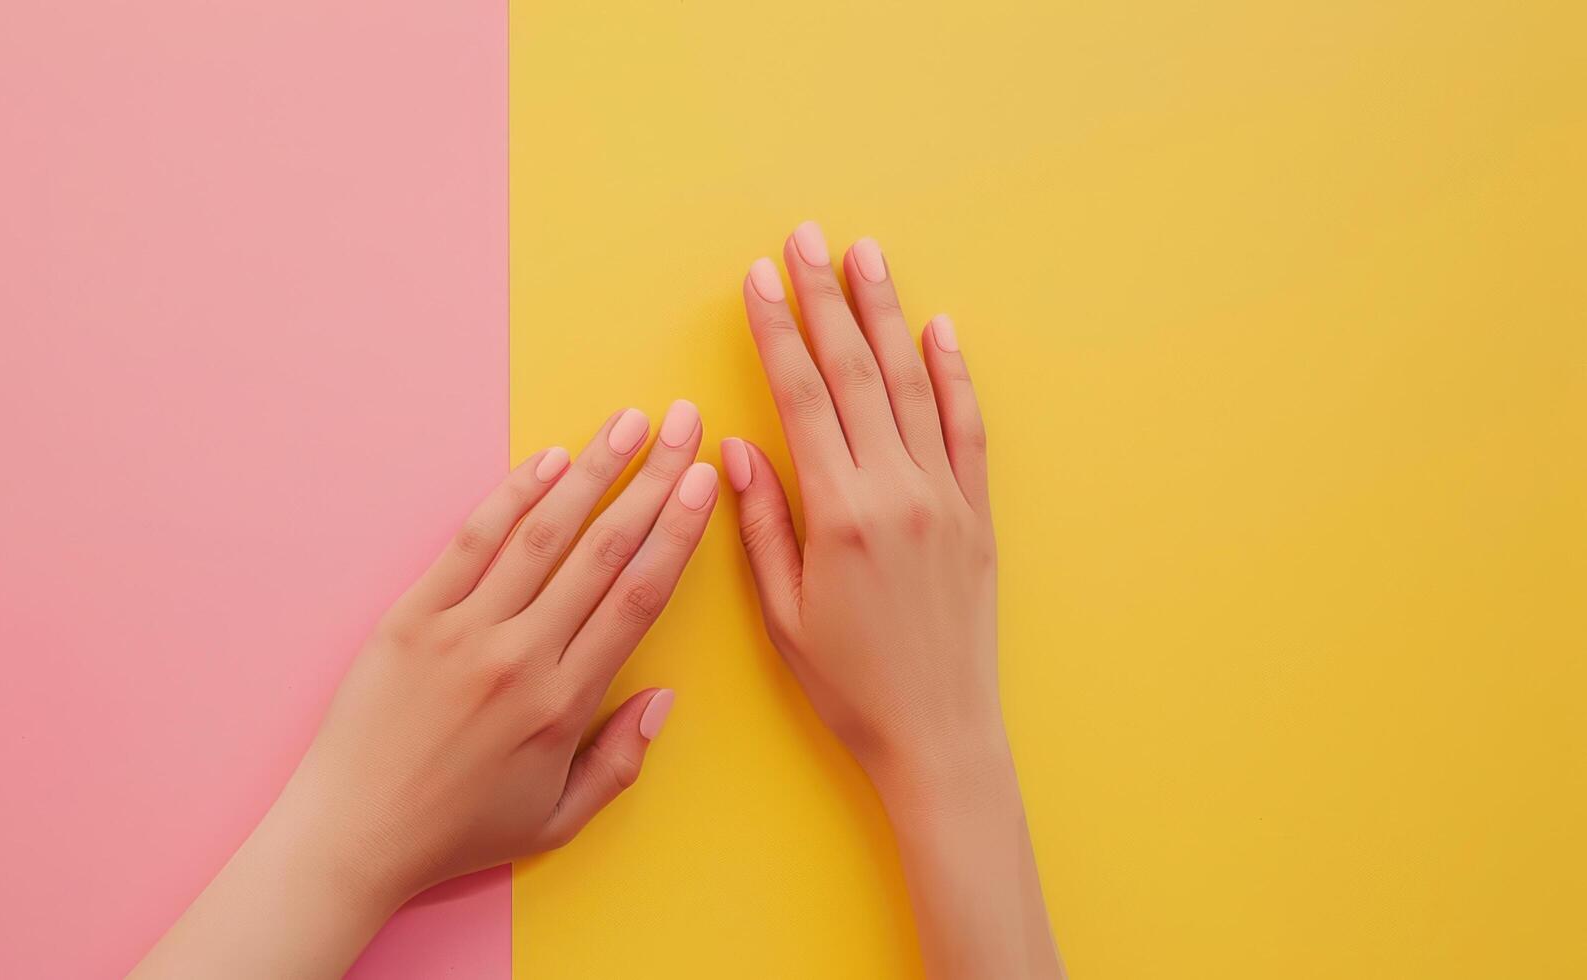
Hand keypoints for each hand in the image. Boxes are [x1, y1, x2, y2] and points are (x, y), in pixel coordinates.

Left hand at [133, 402, 715, 978]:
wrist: (352, 833)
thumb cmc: (457, 832)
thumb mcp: (556, 820)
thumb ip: (620, 760)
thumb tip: (663, 697)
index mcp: (564, 702)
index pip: (638, 596)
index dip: (678, 532)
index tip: (704, 482)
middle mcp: (521, 656)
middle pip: (603, 550)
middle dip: (651, 480)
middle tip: (682, 425)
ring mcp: (463, 631)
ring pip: (542, 533)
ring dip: (593, 471)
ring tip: (628, 423)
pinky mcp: (412, 617)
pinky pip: (470, 542)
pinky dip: (511, 496)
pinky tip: (547, 460)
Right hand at [722, 223, 999, 792]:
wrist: (939, 732)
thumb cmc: (849, 684)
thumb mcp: (782, 613)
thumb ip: (763, 522)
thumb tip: (735, 447)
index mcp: (840, 513)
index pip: (802, 396)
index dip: (777, 330)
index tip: (758, 277)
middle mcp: (897, 491)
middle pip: (856, 372)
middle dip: (825, 297)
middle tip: (806, 237)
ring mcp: (945, 497)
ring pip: (913, 383)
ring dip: (887, 313)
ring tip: (867, 255)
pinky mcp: (977, 514)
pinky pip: (967, 428)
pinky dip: (954, 374)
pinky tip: (938, 329)